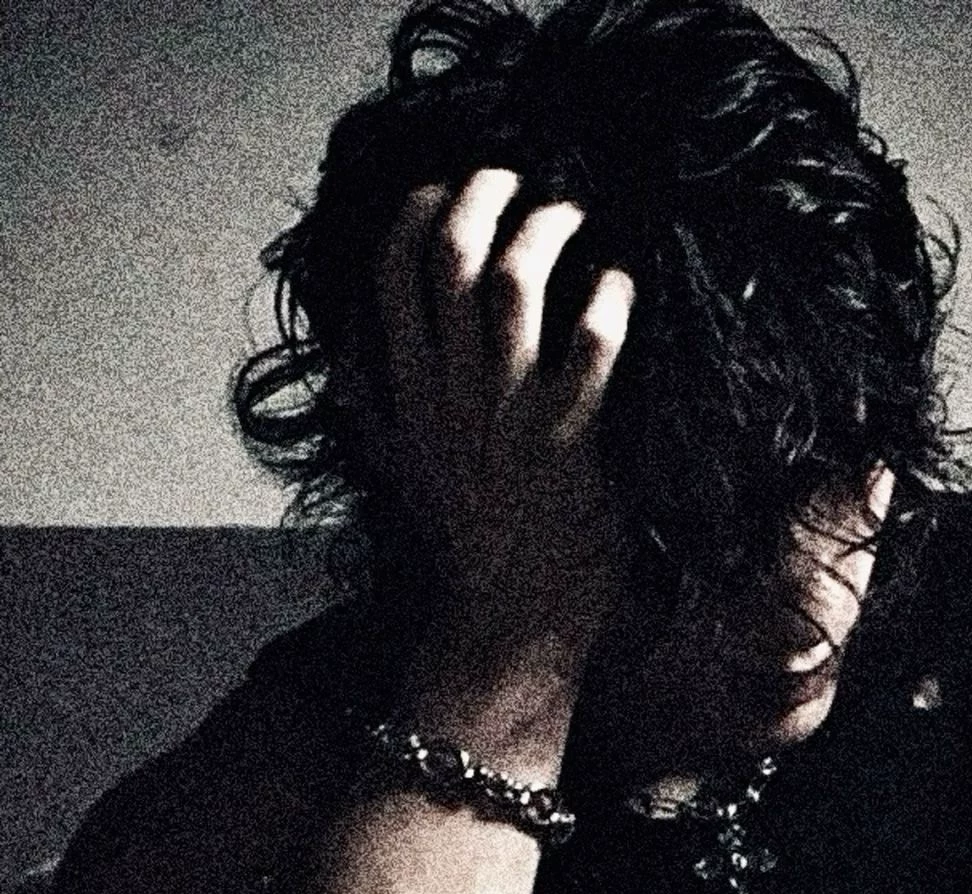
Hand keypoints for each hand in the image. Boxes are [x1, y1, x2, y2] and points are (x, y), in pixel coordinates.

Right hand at [372, 168, 634, 659]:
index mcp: (408, 396)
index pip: (390, 276)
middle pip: (452, 258)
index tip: (449, 191)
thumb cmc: (466, 547)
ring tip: (574, 219)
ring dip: (546, 231)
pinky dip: (607, 300)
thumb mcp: (401, 475)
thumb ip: (374, 413)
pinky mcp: (568, 443)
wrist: (505, 625)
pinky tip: (619, 286)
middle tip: (518, 183)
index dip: (419, 215)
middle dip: (483, 197)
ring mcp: (508, 417)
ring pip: (513, 285)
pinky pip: (590, 347)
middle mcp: (450, 396)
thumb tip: (345, 364)